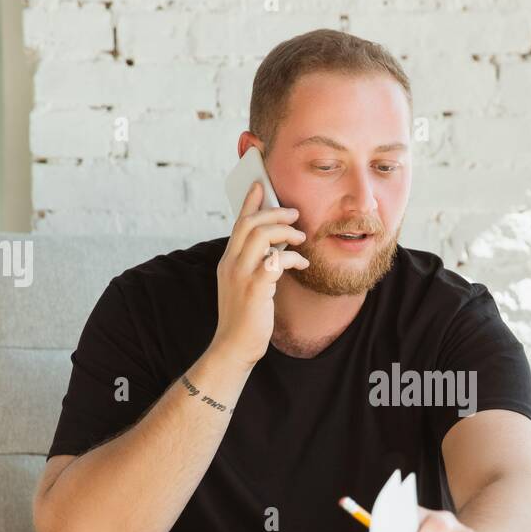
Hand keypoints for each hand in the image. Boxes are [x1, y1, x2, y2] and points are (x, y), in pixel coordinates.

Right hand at [212, 180, 308, 366]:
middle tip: (294, 213)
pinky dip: (292, 256)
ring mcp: (241, 275)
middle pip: (250, 223)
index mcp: (227, 261)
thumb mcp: (245, 286)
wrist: (233, 347)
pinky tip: (303, 262)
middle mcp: (230, 264)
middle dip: (274, 212)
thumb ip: (255, 266)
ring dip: (285, 231)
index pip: (238, 224)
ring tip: (301, 237)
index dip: (249, 202)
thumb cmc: (245, 319)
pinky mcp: (255, 288)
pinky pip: (276, 260)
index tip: (260, 184)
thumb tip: (275, 249)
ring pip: (261, 235)